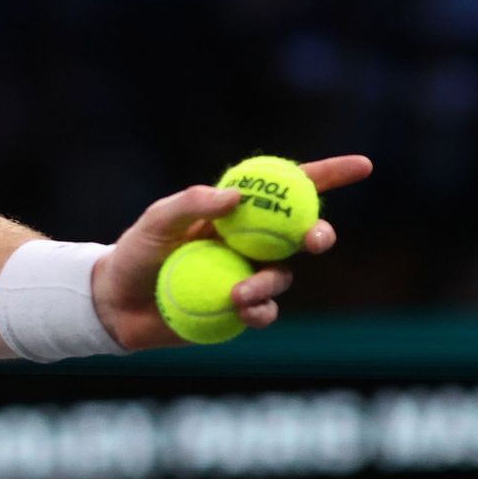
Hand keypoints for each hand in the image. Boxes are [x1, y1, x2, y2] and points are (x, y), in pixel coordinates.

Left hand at [91, 155, 373, 349]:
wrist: (114, 304)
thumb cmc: (135, 253)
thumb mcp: (155, 221)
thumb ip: (191, 203)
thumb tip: (235, 196)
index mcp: (236, 213)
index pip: (287, 189)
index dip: (328, 176)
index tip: (363, 167)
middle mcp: (248, 243)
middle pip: (300, 234)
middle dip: (319, 233)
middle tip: (315, 240)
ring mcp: (247, 276)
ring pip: (283, 276)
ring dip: (269, 283)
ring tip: (238, 293)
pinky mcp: (239, 312)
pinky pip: (265, 311)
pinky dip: (259, 311)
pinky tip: (242, 311)